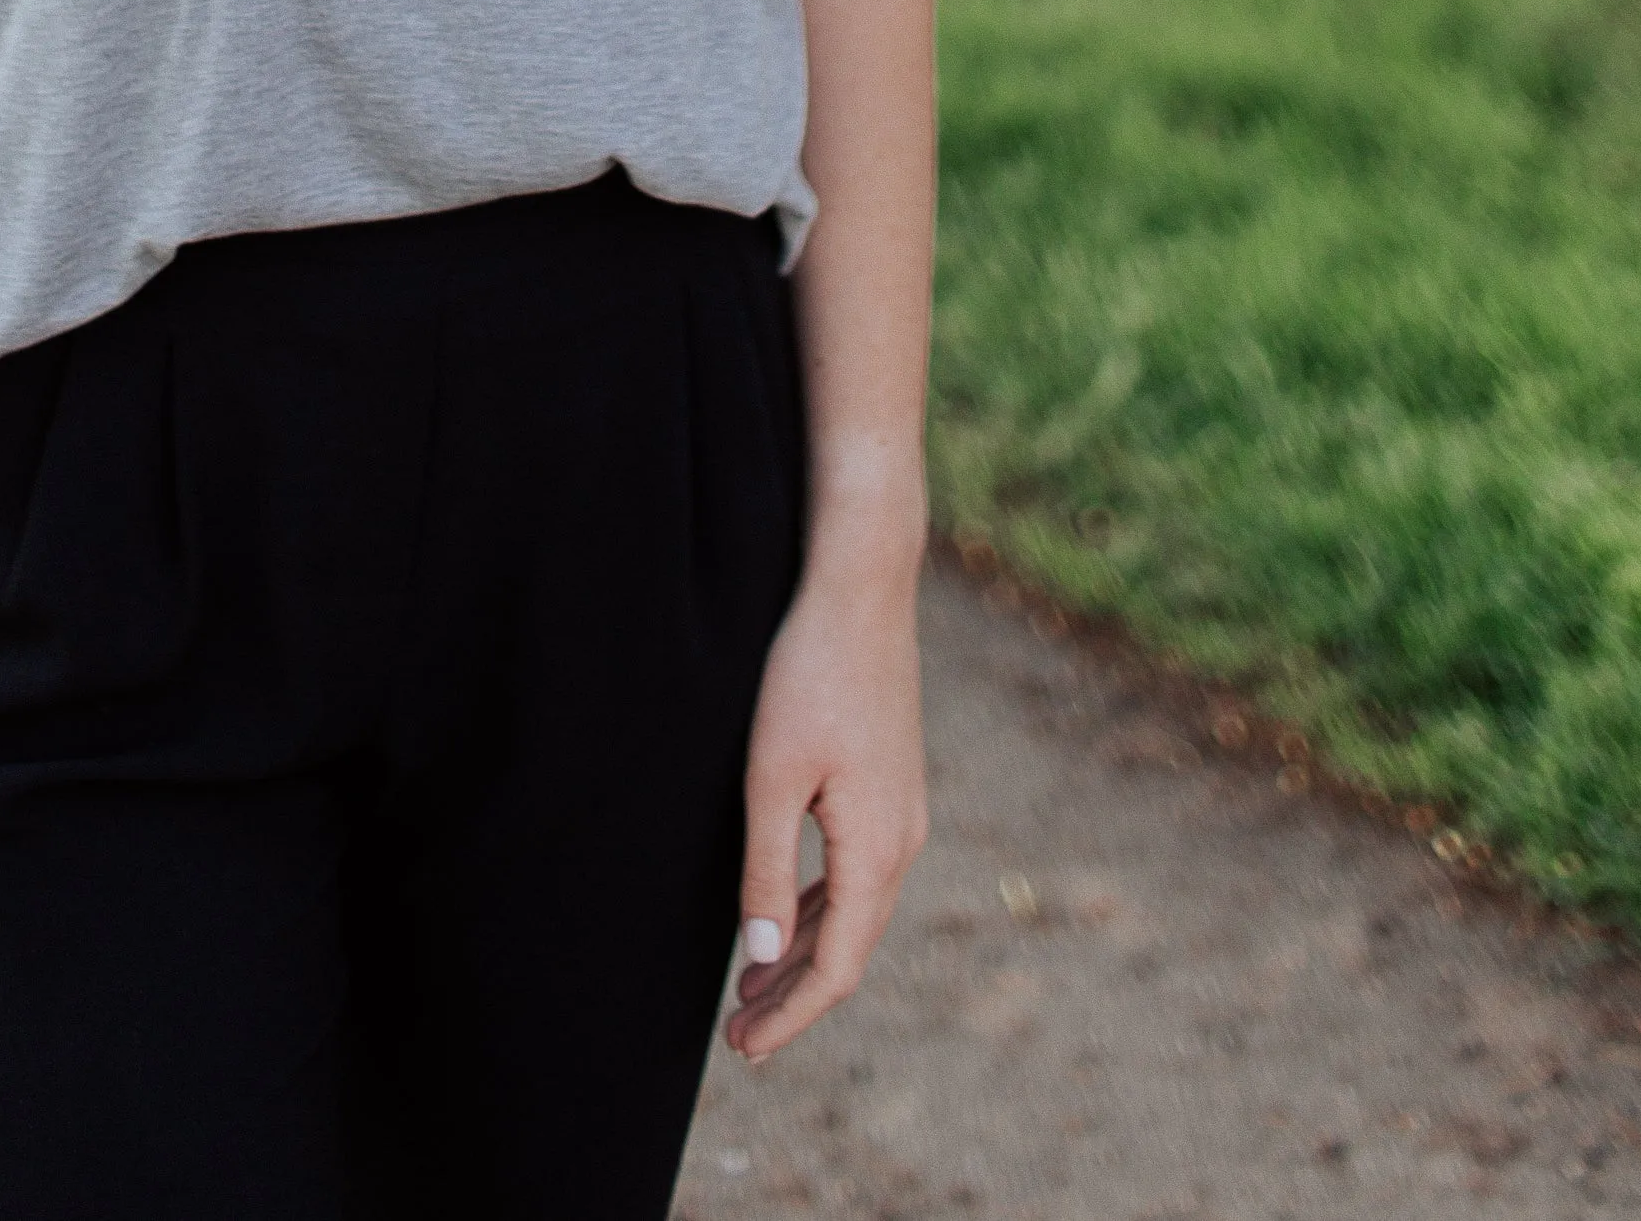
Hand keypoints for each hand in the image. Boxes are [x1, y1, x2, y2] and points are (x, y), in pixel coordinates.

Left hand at [726, 559, 929, 1060]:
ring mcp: (902, 813)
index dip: (791, 1015)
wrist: (862, 589)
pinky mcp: (891, 786)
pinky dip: (819, 909)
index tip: (743, 1050)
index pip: (836, 968)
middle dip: (794, 996)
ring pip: (854, 912)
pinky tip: (784, 916)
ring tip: (750, 989)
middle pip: (849, 948)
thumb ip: (766, 870)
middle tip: (738, 1037)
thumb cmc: (809, 675)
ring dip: (804, 953)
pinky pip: (857, 873)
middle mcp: (902, 842)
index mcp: (876, 850)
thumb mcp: (771, 776)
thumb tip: (760, 958)